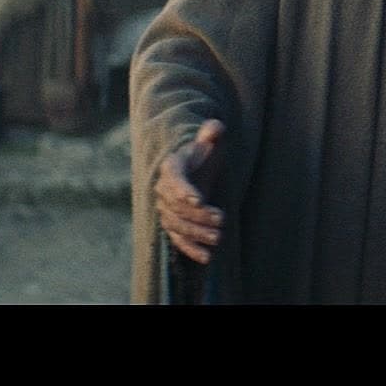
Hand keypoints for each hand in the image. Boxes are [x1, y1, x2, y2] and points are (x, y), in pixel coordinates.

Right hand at [155, 119, 226, 265]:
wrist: (194, 167)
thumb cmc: (203, 152)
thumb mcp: (209, 140)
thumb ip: (211, 133)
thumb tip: (216, 127)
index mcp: (172, 167)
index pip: (174, 179)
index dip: (184, 189)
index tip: (199, 199)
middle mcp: (164, 190)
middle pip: (177, 207)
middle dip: (198, 215)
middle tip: (221, 219)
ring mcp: (167, 209)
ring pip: (177, 225)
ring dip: (196, 233)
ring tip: (218, 237)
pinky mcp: (174, 223)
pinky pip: (177, 239)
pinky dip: (190, 249)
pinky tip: (206, 258)